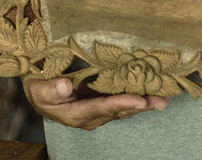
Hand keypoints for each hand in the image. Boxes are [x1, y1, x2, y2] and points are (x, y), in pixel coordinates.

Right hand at [22, 76, 166, 129]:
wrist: (38, 88)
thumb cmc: (37, 86)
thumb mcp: (37, 88)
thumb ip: (50, 90)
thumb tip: (65, 86)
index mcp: (75, 114)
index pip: (101, 108)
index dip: (120, 104)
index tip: (139, 100)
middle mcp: (90, 116)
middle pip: (118, 111)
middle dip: (140, 105)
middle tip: (161, 100)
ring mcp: (97, 110)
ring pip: (123, 108)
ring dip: (144, 102)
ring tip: (163, 98)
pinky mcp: (101, 102)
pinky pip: (121, 101)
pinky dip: (137, 96)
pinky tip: (152, 91)